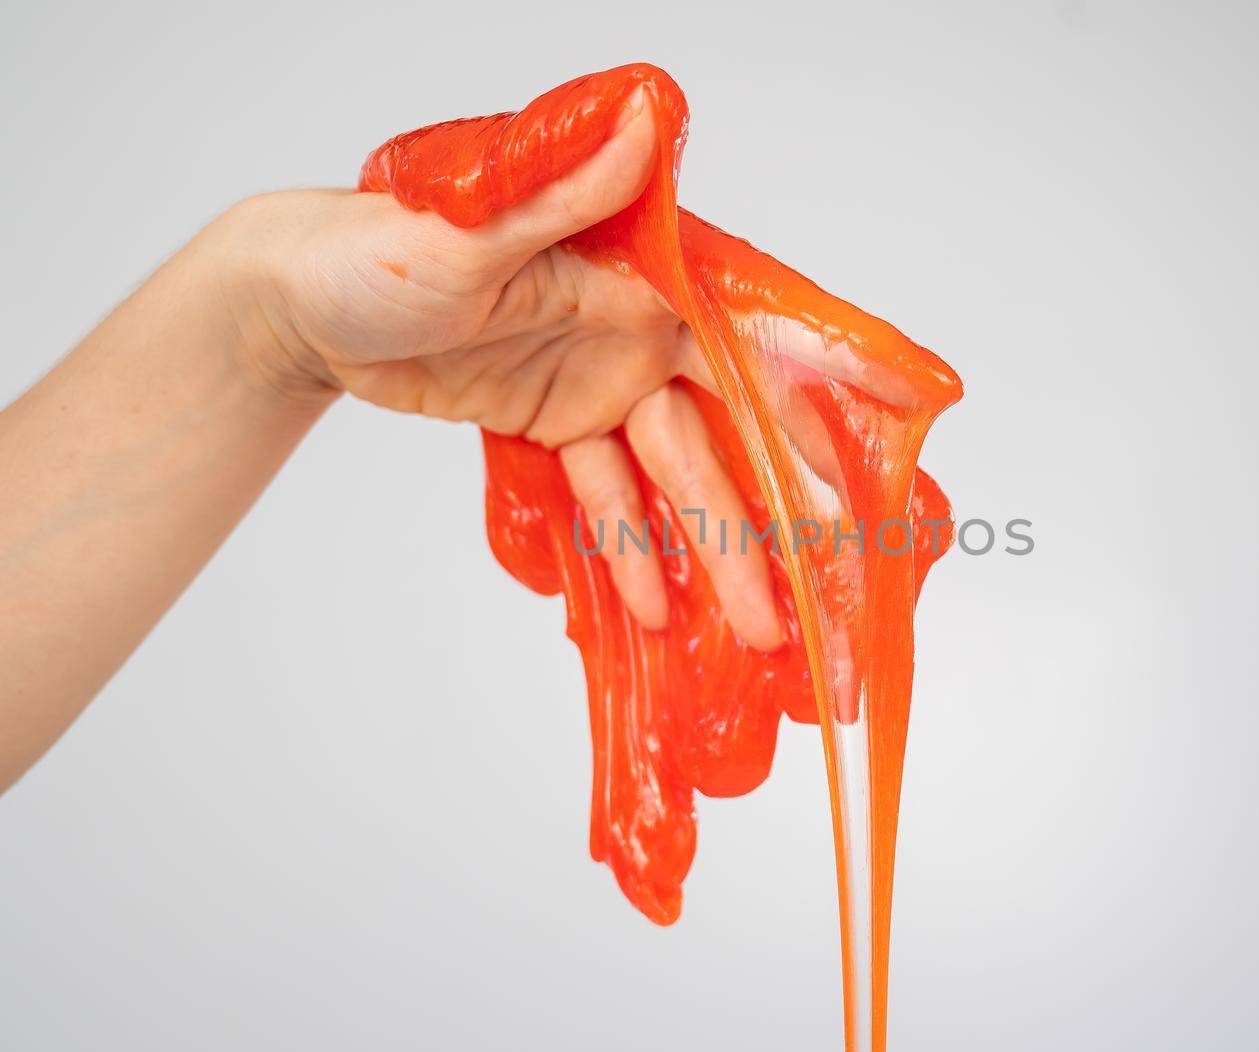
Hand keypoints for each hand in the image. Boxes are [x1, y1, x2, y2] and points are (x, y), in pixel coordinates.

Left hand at [219, 96, 782, 649]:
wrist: (300, 301)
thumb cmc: (374, 245)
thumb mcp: (470, 228)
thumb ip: (563, 194)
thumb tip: (639, 121)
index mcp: (634, 274)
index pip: (744, 343)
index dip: (811, 404)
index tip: (865, 471)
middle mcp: (634, 329)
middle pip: (723, 430)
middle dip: (772, 510)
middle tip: (814, 588)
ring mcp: (598, 382)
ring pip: (672, 478)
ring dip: (711, 551)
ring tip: (752, 628)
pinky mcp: (557, 424)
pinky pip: (603, 497)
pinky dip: (629, 551)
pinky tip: (654, 612)